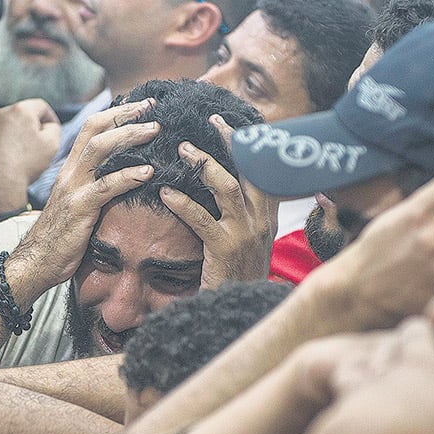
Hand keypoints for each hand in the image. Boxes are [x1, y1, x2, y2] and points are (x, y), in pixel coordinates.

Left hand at [0, 100, 61, 218]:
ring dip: (14, 136)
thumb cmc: (26, 164)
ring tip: (19, 156)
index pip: (41, 107)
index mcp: (21, 110)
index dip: (50, 118)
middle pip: (21, 115)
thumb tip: (48, 125)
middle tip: (37, 146)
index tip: (52, 131)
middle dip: (30, 127)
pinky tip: (5, 159)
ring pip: (6, 126)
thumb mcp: (52, 144)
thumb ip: (54, 128)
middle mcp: (0, 114)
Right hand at [13, 98, 157, 288]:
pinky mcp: (79, 209)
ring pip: (99, 150)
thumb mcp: (78, 203)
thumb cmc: (61, 236)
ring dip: (130, 136)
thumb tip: (124, 176)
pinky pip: (105, 187)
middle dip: (125, 115)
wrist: (36, 261)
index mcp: (70, 169)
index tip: (141, 107)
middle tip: (153, 108)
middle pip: (96, 130)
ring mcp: (73, 189)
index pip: (91, 129)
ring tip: (154, 131)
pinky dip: (128, 176)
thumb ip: (94, 186)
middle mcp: (69, 173)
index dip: (116, 113)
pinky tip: (148, 172)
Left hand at [160, 114, 278, 286]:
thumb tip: (224, 187)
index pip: (263, 171)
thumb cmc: (236, 276)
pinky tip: (166, 192)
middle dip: (231, 142)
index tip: (232, 123)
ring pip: (227, 187)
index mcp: (267, 216)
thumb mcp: (247, 242)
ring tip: (182, 149)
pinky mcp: (225, 249)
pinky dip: (183, 202)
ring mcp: (245, 234)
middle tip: (211, 121)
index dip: (251, 145)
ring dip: (203, 164)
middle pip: (249, 169)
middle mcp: (261, 221)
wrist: (238, 312)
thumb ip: (240, 215)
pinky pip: (202, 219)